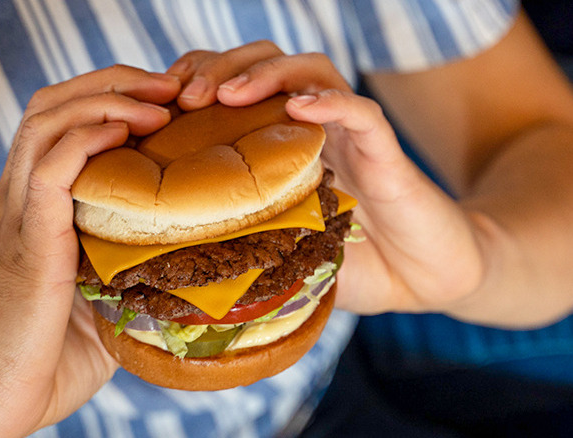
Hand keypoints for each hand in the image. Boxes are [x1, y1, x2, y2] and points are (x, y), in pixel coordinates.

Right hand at [0, 66, 180, 436]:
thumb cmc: (35, 367)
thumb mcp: (95, 313)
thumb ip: (122, 283)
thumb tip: (176, 275)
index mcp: (31, 214)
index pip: (58, 127)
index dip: (109, 101)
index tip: (166, 105)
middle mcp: (17, 204)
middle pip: (49, 107)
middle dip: (113, 82)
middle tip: (170, 88)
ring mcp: (14, 219)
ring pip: (46, 122)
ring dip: (108, 99)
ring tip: (161, 101)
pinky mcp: (24, 243)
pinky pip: (51, 168)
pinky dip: (89, 137)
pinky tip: (128, 132)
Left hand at [167, 42, 484, 316]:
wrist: (422, 279)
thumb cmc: (348, 263)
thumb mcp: (277, 251)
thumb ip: (235, 242)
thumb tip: (165, 258)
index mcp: (282, 144)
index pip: (237, 88)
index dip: (198, 82)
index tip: (159, 103)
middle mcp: (314, 127)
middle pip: (267, 63)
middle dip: (221, 68)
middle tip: (185, 95)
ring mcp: (351, 135)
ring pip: (311, 71)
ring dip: (265, 75)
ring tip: (227, 96)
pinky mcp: (388, 153)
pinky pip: (361, 112)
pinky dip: (331, 102)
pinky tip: (300, 108)